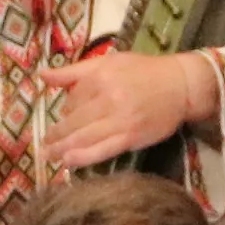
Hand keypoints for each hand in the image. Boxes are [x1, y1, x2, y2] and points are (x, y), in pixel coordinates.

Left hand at [42, 51, 217, 168]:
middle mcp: (107, 99)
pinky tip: (69, 162)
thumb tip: (43, 75)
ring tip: (50, 156)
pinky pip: (102, 150)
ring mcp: (120, 120)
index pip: (72, 100)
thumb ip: (75, 71)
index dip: (65, 111)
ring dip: (62, 149)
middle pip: (73, 122)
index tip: (63, 118)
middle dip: (55, 135)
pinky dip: (83, 157)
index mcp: (100, 78)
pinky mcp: (131, 137)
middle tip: (43, 145)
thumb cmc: (144, 71)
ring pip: (84, 137)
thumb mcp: (108, 62)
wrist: (181, 85)